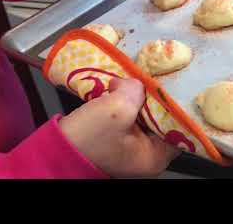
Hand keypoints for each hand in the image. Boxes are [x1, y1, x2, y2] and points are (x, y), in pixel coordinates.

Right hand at [59, 78, 179, 177]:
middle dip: (157, 96)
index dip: (177, 104)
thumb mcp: (114, 111)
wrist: (52, 150)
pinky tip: (123, 86)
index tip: (176, 84)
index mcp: (155, 156)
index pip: (180, 127)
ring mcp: (133, 144)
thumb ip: (133, 91)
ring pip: (146, 113)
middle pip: (164, 117)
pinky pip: (132, 113)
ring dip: (140, 96)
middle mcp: (148, 152)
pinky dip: (128, 100)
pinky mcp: (120, 134)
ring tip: (139, 78)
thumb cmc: (84, 140)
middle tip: (156, 75)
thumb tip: (136, 83)